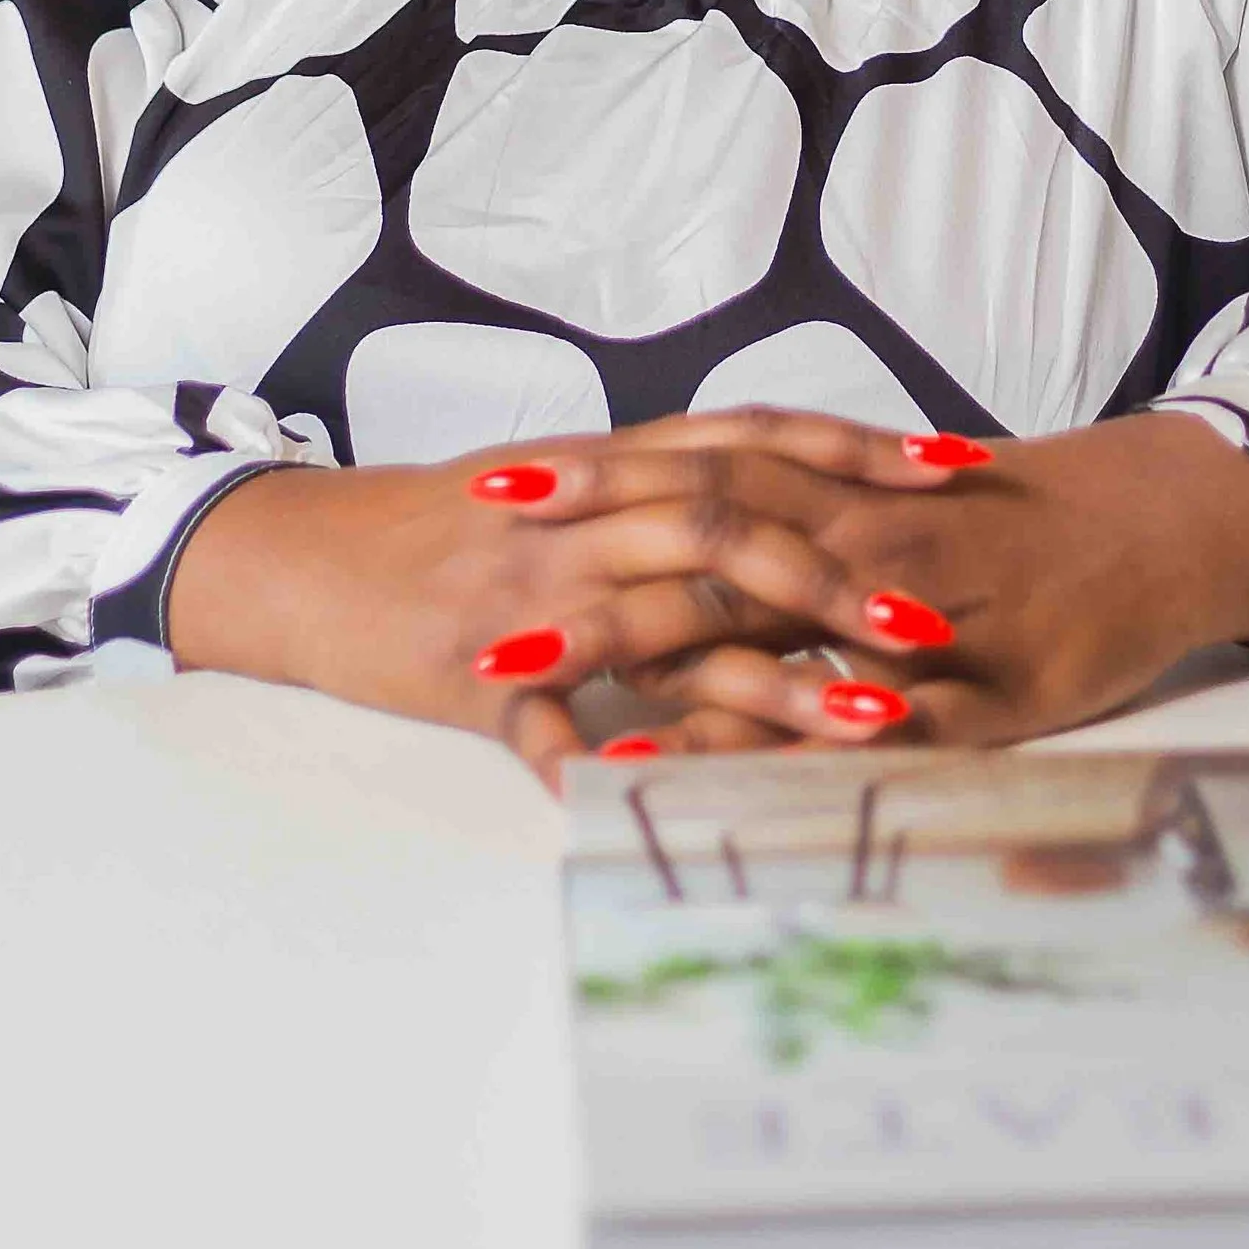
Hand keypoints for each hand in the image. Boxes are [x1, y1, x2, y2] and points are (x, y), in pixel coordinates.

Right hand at [162, 410, 988, 775]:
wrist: (291, 554)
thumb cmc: (437, 529)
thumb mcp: (559, 489)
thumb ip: (659, 492)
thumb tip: (779, 499)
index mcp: (608, 469)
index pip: (752, 438)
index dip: (856, 449)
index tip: (957, 466)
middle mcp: (577, 518)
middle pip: (726, 527)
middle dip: (840, 575)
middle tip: (936, 621)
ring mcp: (524, 596)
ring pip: (662, 627)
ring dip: (770, 685)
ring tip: (866, 725)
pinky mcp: (463, 674)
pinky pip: (535, 725)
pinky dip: (587, 763)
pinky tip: (653, 811)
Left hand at [530, 415, 1248, 757]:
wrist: (1167, 522)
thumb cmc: (1024, 519)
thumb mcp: (905, 499)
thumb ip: (807, 508)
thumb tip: (693, 524)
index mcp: (846, 486)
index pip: (699, 468)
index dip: (599, 478)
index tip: (495, 486)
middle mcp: (865, 536)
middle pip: (705, 544)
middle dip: (586, 575)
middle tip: (477, 604)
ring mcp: (917, 615)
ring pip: (766, 627)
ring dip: (646, 656)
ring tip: (536, 685)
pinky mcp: (973, 693)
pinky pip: (859, 722)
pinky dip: (772, 744)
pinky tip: (702, 771)